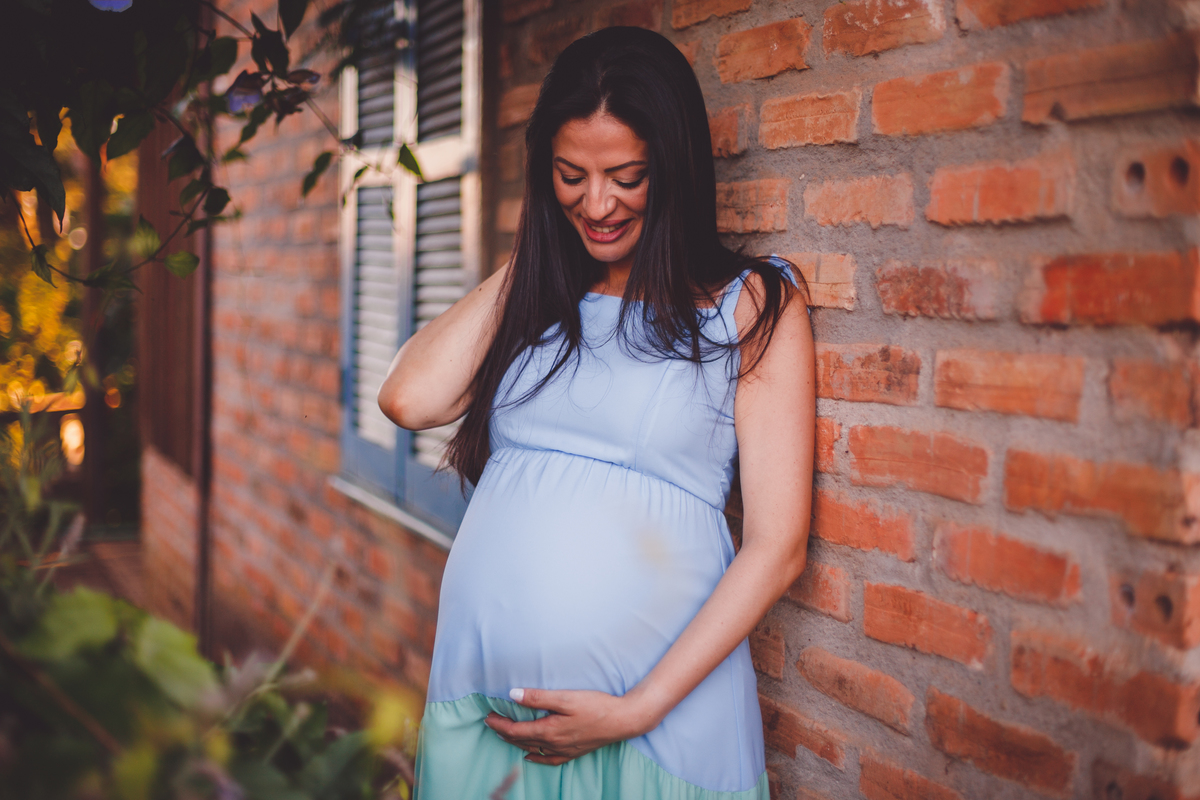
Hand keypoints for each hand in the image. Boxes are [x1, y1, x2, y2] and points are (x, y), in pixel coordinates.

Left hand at [483, 687, 655, 765]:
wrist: (623, 720)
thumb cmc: (596, 706)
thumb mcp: (565, 698)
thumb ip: (538, 697)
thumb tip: (513, 695)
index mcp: (549, 730)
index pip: (516, 730)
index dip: (499, 724)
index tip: (488, 715)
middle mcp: (553, 744)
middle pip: (521, 741)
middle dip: (503, 732)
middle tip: (491, 722)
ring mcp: (564, 750)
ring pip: (532, 750)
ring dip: (516, 742)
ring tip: (504, 734)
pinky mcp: (573, 752)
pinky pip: (548, 759)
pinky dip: (536, 757)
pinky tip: (531, 756)